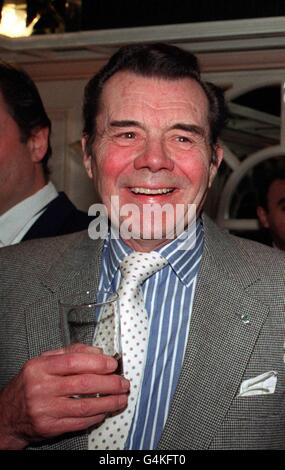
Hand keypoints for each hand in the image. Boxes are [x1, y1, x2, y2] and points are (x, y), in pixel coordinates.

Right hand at [0, 344, 129, 448]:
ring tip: (121, 398)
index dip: (97, 362)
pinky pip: (79, 422)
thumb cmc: (29, 384)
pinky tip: (105, 411)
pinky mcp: (50, 427)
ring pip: (85, 405)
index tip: (113, 364)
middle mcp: (41, 388)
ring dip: (108, 402)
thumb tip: (98, 352)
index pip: (74, 361)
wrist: (7, 414)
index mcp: (40, 367)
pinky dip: (96, 416)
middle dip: (110, 383)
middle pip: (84, 384)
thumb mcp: (43, 361)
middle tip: (123, 382)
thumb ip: (70, 353)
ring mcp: (45, 410)